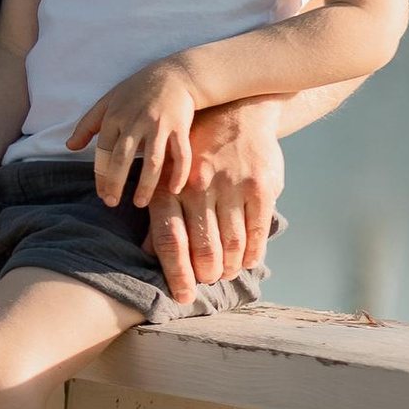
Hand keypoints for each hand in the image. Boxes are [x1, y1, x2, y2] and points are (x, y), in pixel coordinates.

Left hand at [72, 60, 202, 210]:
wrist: (175, 74)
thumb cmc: (138, 90)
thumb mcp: (108, 101)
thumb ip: (88, 124)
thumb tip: (69, 146)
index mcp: (115, 116)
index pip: (103, 151)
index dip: (101, 175)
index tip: (101, 194)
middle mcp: (135, 121)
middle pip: (122, 157)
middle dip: (115, 183)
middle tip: (111, 203)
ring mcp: (159, 125)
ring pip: (152, 160)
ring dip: (146, 185)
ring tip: (140, 203)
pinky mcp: (180, 126)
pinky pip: (181, 154)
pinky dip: (178, 173)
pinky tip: (174, 189)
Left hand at [144, 100, 283, 303]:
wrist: (237, 111)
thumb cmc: (196, 151)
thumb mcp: (169, 174)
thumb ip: (162, 212)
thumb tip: (148, 252)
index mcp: (169, 187)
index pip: (170, 241)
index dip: (177, 273)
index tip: (183, 296)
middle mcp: (198, 187)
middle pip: (203, 248)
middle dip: (207, 273)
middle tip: (209, 281)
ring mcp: (231, 186)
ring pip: (232, 244)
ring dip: (230, 266)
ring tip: (227, 273)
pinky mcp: (260, 186)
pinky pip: (257, 231)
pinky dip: (253, 252)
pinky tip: (248, 260)